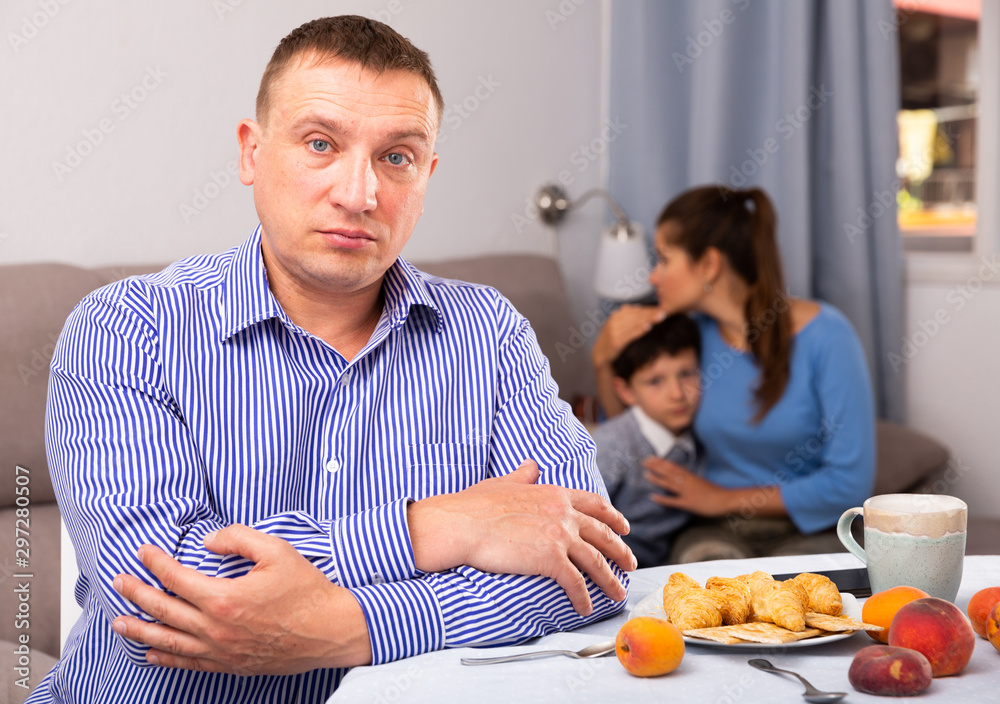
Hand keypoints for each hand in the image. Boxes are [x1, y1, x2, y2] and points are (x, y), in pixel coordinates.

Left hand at [111, 524, 371, 674]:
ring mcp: (221, 651)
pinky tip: (153, 653)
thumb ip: (238, 539)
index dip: (156, 563)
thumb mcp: (277, 551)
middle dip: (137, 594)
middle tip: (119, 582)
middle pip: (164, 611)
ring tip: (119, 623)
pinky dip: (167, 657)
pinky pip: (189, 664)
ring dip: (140, 631)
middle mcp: (216, 628)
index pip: (176, 578)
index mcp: (224, 597)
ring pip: (169, 642)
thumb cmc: (307, 590)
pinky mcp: (231, 665)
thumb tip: (209, 542)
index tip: (143, 552)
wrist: (331, 630)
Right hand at [407, 460, 635, 615]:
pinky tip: (586, 607)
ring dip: (610, 580)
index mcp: (555, 494)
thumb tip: (532, 466)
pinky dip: (583, 597)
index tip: (624, 527)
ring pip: (596, 561)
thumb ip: (523, 476)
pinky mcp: (550, 559)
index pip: (595, 504)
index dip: (613, 516)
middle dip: (620, 551)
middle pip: (603, 534)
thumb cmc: (474, 505)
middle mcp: (563, 513)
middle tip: (630, 564)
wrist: (462, 524)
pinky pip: (575, 582)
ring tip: (618, 593)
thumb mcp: (503, 483)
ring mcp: (559, 536)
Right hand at [591, 305, 664, 367]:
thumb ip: (631, 319)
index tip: (662, 308)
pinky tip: (648, 328)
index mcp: (616, 315)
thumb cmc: (614, 341)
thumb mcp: (619, 326)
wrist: (600, 355)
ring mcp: (614, 331)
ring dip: (648, 319)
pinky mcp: (615, 341)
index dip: (649, 309)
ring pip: (634, 323)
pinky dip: (639, 330)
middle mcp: (614, 320)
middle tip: (664, 312)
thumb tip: (649, 311)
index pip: (635, 310)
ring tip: (660, 317)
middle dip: (651, 313)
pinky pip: (629, 335)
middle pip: (636, 315)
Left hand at [642, 457, 732, 516]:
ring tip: (645, 475)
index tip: (651, 457)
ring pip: (669, 484)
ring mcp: (687, 492)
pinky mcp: (688, 503)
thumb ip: (689, 479)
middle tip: (644, 462)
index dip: (661, 462)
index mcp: (690, 476)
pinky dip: (663, 499)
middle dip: (656, 467)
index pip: (673, 466)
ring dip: (657, 479)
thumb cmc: (714, 491)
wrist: (725, 500)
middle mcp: (687, 482)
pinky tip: (653, 497)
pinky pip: (673, 501)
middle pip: (669, 472)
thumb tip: (679, 475)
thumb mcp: (700, 481)